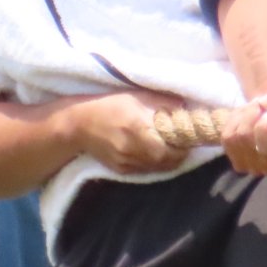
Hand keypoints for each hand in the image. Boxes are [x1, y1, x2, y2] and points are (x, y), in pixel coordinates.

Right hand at [74, 89, 189, 175]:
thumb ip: (164, 102)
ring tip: (167, 147)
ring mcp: (126, 163)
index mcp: (139, 129)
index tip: (188, 137)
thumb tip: (187, 108)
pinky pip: (145, 170)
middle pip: (168, 162)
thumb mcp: (138, 96)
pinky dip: (153, 163)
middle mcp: (133, 150)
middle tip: (181, 144)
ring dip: (167, 160)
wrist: (78, 123)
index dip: (184, 146)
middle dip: (179, 154)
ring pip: (158, 169)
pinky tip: (150, 151)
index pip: (172, 149)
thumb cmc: (110, 105)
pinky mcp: (121, 171)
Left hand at [222, 88, 266, 176]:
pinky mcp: (238, 163)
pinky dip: (231, 124)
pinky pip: (225, 139)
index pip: (264, 141)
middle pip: (244, 136)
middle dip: (249, 115)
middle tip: (258, 106)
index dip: (262, 123)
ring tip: (251, 111)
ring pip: (232, 137)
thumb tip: (262, 105)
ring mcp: (251, 168)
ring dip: (239, 118)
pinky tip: (243, 119)